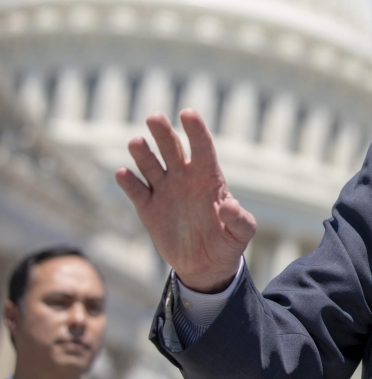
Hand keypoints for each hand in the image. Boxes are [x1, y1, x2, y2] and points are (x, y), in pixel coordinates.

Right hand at [115, 109, 255, 292]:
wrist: (206, 265)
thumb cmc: (228, 242)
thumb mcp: (242, 233)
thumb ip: (240, 219)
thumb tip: (227, 205)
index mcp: (209, 177)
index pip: (202, 147)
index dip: (196, 130)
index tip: (187, 113)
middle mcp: (185, 178)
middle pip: (172, 149)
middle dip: (164, 133)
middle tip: (154, 117)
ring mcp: (165, 191)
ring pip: (151, 165)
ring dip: (143, 153)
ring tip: (137, 141)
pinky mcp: (148, 208)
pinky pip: (136, 191)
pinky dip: (129, 182)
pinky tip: (123, 174)